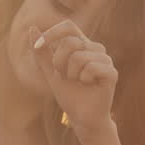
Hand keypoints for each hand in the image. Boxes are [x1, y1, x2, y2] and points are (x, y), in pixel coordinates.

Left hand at [31, 21, 117, 137]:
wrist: (82, 117)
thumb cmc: (69, 94)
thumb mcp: (50, 72)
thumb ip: (41, 52)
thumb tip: (32, 28)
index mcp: (81, 45)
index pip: (68, 27)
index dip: (52, 33)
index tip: (38, 46)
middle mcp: (95, 49)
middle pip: (70, 43)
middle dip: (59, 62)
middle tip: (66, 76)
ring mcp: (105, 60)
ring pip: (79, 57)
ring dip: (72, 74)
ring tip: (79, 82)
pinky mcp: (112, 73)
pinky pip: (92, 68)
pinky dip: (84, 79)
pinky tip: (89, 86)